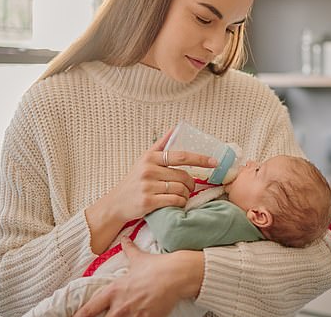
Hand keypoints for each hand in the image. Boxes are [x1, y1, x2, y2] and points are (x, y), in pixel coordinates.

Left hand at [73, 237, 203, 316]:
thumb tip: (124, 240)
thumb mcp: (139, 258)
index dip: (80, 316)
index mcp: (114, 291)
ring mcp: (133, 315)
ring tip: (124, 316)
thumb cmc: (156, 266)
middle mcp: (120, 306)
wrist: (177, 275)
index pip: (90, 309)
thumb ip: (128, 250)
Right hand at [85, 129, 217, 252]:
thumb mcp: (144, 160)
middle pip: (183, 176)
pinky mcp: (148, 201)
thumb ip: (160, 145)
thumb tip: (176, 127)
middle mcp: (148, 169)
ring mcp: (148, 186)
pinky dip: (180, 203)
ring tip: (180, 196)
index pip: (181, 155)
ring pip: (181, 189)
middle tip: (189, 187)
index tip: (214, 161)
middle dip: (191, 183)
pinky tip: (176, 203)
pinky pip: (175, 201)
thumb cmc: (134, 181)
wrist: (116, 203)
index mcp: (150, 157)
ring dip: (185, 195)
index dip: (200, 158)